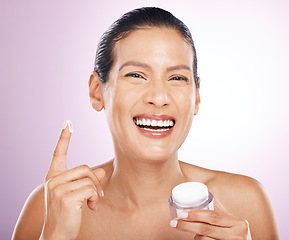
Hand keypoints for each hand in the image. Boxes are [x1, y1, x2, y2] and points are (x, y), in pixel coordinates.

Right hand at [40, 121, 105, 239]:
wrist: (56, 235)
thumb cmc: (67, 214)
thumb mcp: (77, 195)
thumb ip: (86, 181)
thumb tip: (102, 171)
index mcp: (53, 177)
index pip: (58, 154)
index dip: (64, 138)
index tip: (68, 123)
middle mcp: (53, 180)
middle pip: (84, 168)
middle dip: (95, 182)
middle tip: (97, 196)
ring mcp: (57, 188)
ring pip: (89, 179)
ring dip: (96, 192)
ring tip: (92, 203)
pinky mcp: (65, 196)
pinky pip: (90, 189)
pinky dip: (95, 198)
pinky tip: (91, 207)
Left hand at [170, 199, 250, 239]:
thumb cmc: (235, 233)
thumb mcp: (231, 221)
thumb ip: (218, 210)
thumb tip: (203, 190)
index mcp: (238, 222)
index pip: (212, 216)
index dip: (195, 214)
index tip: (182, 213)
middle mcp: (238, 235)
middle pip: (206, 229)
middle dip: (187, 226)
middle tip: (174, 223)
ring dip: (194, 236)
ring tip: (190, 232)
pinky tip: (197, 238)